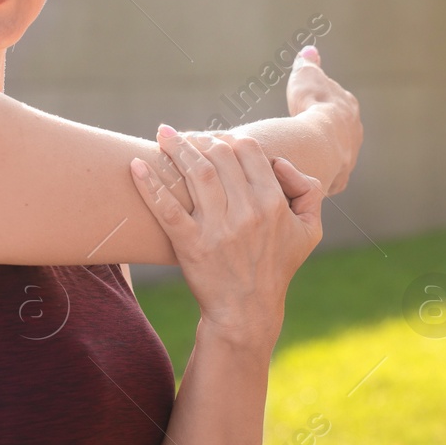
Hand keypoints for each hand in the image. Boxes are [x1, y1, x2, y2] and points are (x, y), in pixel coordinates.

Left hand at [130, 127, 323, 351]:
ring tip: (162, 134)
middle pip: (220, 155)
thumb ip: (308, 191)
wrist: (247, 311)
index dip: (231, 138)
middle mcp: (246, 212)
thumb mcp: (309, 231)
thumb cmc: (277, 267)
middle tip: (187, 136)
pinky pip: (167, 208)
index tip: (217, 140)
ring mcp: (217, 228)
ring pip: (196, 173)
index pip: (248, 150)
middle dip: (202, 138)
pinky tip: (136, 166)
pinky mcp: (191, 245)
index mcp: (273, 203)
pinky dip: (150, 185)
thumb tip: (280, 163)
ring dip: (176, 148)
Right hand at [285, 45, 361, 195]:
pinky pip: (331, 177)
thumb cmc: (311, 107)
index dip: (325, 104)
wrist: (319, 143)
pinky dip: (321, 176)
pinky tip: (309, 177)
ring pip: (338, 155)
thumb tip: (309, 51)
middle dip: (329, 132)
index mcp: (348, 108)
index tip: (314, 106)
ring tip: (308, 157)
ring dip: (326, 155)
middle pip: (342, 131)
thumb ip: (307, 64)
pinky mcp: (340, 178)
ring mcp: (350, 157)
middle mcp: (354, 133)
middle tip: (311, 133)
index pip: (339, 104)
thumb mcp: (306, 76)